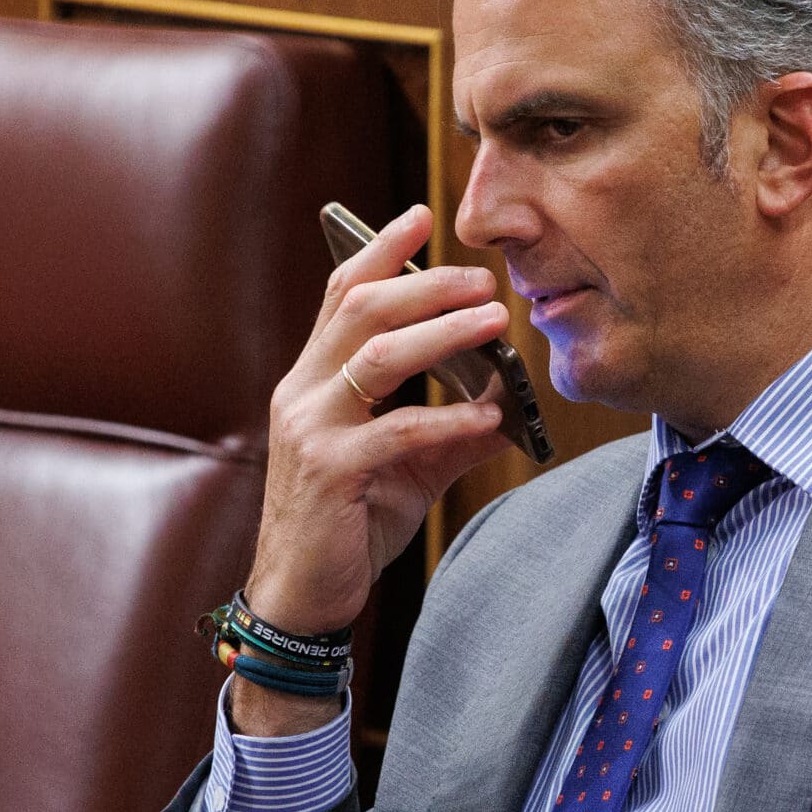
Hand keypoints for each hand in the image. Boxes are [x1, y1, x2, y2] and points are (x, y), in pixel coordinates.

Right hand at [233, 204, 512, 734]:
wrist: (300, 595)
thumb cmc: (349, 522)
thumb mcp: (409, 467)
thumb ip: (452, 432)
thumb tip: (510, 406)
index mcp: (315, 379)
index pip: (343, 295)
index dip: (379, 251)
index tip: (420, 216)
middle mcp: (304, 392)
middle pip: (362, 310)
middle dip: (426, 284)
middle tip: (484, 279)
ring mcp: (312, 429)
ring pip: (377, 357)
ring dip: (442, 333)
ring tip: (494, 322)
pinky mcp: (330, 472)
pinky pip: (396, 432)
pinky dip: (448, 420)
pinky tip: (490, 420)